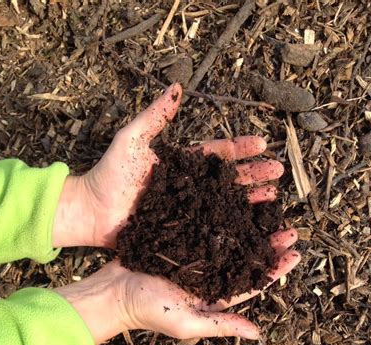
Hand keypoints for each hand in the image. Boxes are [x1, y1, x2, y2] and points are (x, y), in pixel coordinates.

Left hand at [52, 83, 284, 247]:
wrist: (91, 212)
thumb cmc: (109, 175)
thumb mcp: (131, 140)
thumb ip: (154, 116)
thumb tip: (176, 86)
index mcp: (182, 165)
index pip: (217, 154)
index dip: (240, 148)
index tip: (262, 143)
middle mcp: (189, 188)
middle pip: (228, 180)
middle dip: (254, 174)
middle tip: (278, 172)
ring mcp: (187, 211)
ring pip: (224, 205)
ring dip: (249, 202)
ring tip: (272, 200)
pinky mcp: (181, 232)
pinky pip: (208, 230)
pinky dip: (229, 229)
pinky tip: (248, 231)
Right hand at [54, 229, 298, 344]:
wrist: (113, 291)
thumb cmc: (147, 311)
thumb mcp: (186, 322)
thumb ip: (220, 324)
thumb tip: (258, 334)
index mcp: (214, 295)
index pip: (252, 282)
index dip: (274, 269)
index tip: (294, 253)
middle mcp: (208, 274)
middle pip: (244, 257)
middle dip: (267, 243)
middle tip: (289, 227)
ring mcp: (193, 256)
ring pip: (227, 238)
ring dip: (248, 225)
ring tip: (267, 210)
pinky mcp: (178, 241)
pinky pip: (203, 227)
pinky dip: (219, 215)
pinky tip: (231, 201)